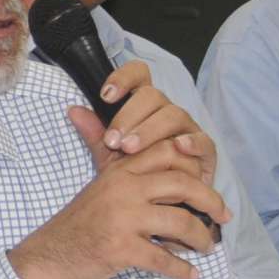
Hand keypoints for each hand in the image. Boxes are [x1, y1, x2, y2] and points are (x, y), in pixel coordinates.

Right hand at [10, 141, 230, 278]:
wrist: (50, 254)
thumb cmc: (79, 219)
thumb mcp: (94, 180)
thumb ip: (98, 145)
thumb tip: (77, 108)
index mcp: (121, 170)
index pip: (169, 153)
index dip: (194, 165)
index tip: (208, 182)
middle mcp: (124, 189)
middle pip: (182, 185)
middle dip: (210, 201)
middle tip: (223, 215)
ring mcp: (123, 220)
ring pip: (180, 223)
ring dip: (200, 238)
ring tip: (207, 246)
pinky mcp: (121, 249)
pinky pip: (164, 259)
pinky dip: (182, 270)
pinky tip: (191, 274)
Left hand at [76, 61, 215, 179]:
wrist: (162, 202)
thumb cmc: (137, 172)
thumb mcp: (110, 156)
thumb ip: (95, 133)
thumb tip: (72, 110)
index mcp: (144, 105)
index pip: (139, 75)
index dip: (124, 77)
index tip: (105, 95)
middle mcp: (167, 110)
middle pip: (153, 96)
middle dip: (129, 116)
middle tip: (113, 141)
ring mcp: (188, 128)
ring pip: (174, 115)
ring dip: (150, 130)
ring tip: (129, 149)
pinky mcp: (205, 150)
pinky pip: (203, 140)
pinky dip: (191, 142)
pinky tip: (178, 146)